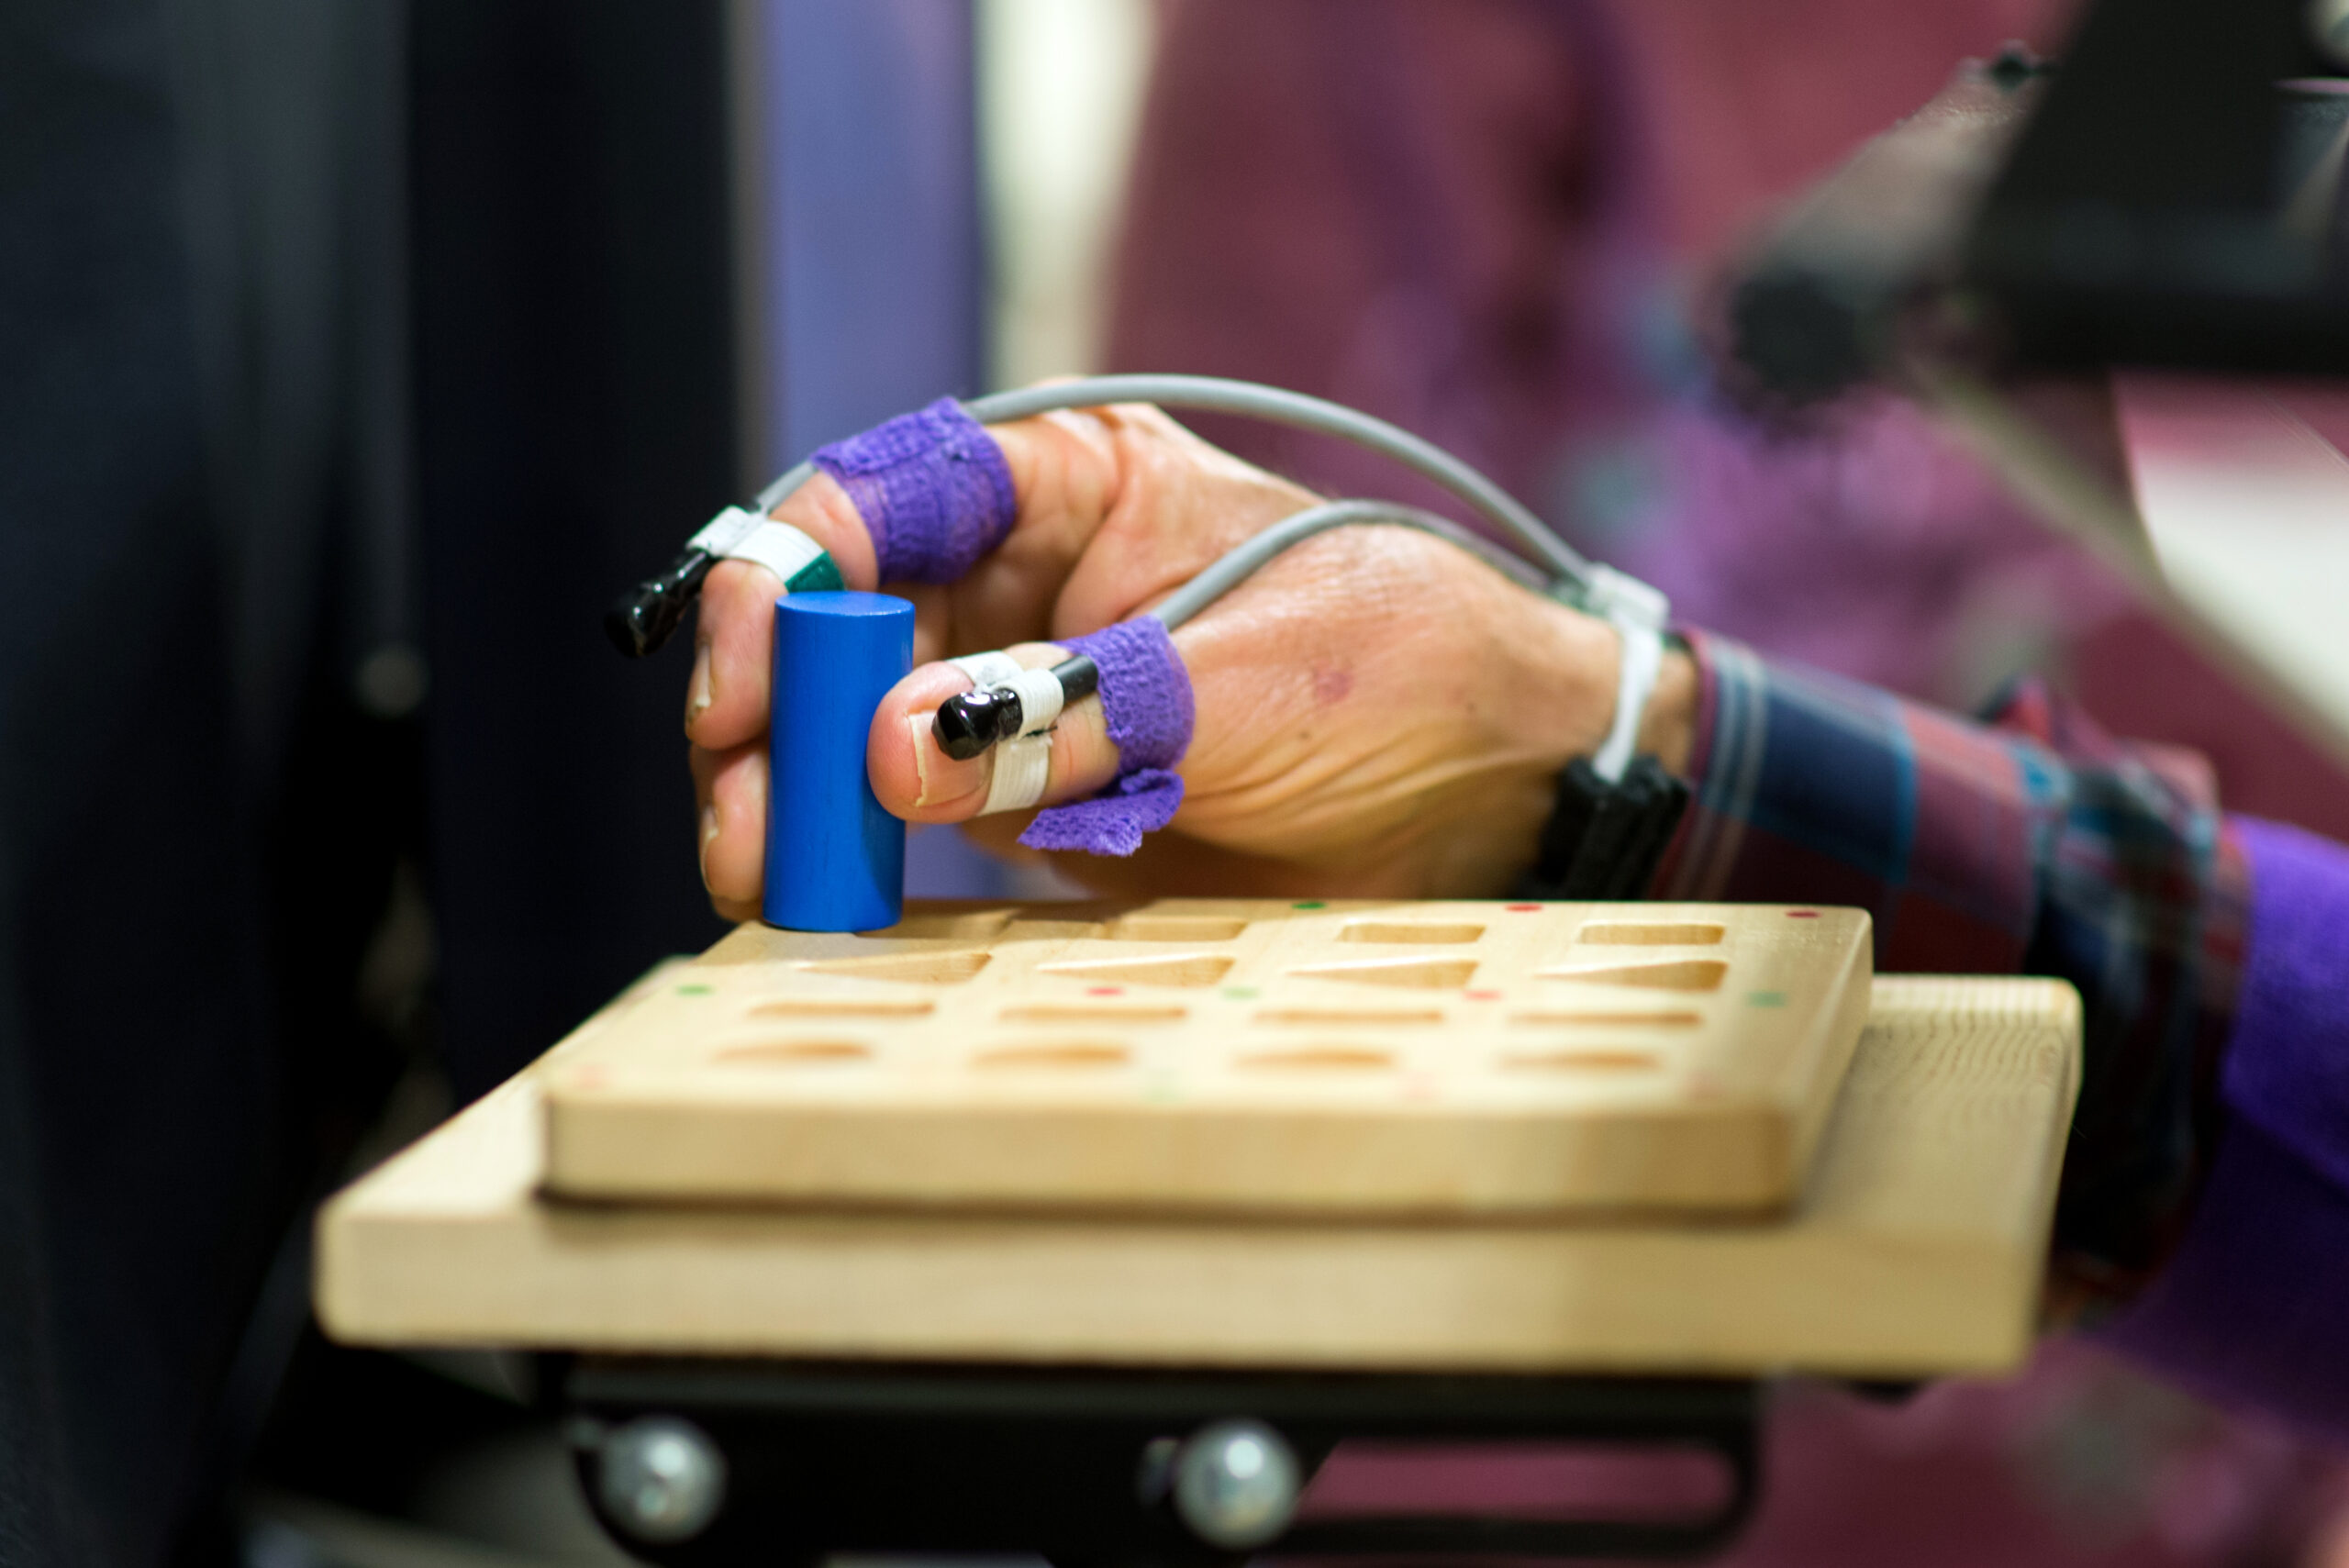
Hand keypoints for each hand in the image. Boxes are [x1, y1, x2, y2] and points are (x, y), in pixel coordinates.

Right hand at [684, 401, 1693, 918]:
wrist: (1502, 789)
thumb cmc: (1409, 670)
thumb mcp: (1246, 683)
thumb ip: (1074, 715)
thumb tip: (891, 748)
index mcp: (1068, 489)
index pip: (878, 498)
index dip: (785, 573)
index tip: (747, 671)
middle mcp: (1018, 584)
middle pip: (833, 624)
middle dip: (769, 711)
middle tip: (747, 815)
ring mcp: (1013, 695)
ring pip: (850, 729)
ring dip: (794, 796)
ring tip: (774, 877)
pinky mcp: (1029, 799)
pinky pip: (910, 818)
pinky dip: (861, 859)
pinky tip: (827, 905)